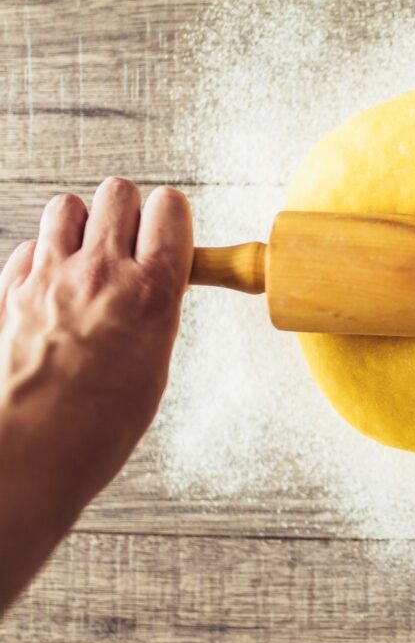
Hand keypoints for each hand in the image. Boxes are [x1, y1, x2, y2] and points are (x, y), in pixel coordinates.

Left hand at [0, 179, 191, 606]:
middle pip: (119, 191)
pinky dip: (42, 257)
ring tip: (88, 256)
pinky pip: (30, 245)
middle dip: (128, 210)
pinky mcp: (12, 288)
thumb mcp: (157, 361)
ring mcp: (52, 275)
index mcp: (152, 290)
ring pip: (68, 205)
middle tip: (130, 240)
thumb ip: (158, 306)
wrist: (34, 450)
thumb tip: (159, 280)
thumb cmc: (100, 422)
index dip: (171, 216)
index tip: (170, 231)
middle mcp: (102, 271)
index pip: (169, 207)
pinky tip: (53, 286)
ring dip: (82, 224)